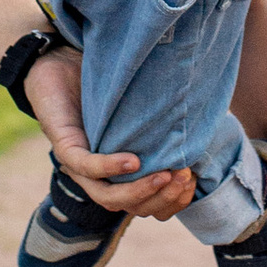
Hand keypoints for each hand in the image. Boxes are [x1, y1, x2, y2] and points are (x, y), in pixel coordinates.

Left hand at [22, 46, 197, 216]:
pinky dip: (110, 166)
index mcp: (118, 173)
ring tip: (165, 176)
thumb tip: (204, 130)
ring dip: (139, 191)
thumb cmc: (107, 85)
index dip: (172, 202)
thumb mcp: (140, 111)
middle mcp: (99, 176)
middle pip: (131, 207)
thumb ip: (163, 126)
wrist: (61, 60)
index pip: (147, 205)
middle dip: (162, 199)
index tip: (193, 181)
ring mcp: (78, 165)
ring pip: (108, 197)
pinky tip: (133, 160)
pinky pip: (86, 166)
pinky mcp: (64, 146)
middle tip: (184, 176)